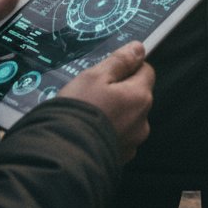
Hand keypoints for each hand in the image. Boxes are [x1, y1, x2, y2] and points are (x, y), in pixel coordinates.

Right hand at [60, 43, 154, 162]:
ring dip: (114, 114)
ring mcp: (132, 143)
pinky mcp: (120, 159)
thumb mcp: (95, 77)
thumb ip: (120, 61)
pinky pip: (118, 137)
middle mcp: (143, 121)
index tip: (108, 73)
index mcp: (140, 97)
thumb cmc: (79, 111)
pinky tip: (89, 132)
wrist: (62, 158)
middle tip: (94, 94)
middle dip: (120, 92)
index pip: (146, 71)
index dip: (128, 67)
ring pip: (127, 118)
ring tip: (88, 115)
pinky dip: (108, 132)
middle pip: (137, 96)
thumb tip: (139, 48)